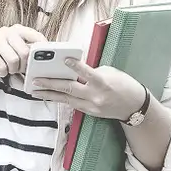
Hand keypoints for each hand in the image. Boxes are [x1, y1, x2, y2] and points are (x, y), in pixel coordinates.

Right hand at [0, 24, 46, 80]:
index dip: (42, 50)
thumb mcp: (18, 52)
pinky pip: (1, 66)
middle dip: (24, 65)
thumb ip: (30, 52)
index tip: (43, 60)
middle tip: (20, 68)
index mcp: (18, 29)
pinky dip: (2, 72)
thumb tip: (44, 59)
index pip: (36, 36)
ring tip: (8, 68)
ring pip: (13, 60)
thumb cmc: (4, 58)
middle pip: (24, 52)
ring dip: (12, 69)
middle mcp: (7, 31)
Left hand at [31, 59, 145, 121]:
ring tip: (35, 90)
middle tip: (36, 80)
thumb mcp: (111, 72)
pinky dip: (60, 98)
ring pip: (67, 99)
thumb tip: (75, 71)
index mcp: (103, 83)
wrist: (134, 106)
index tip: (64, 59)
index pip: (88, 73)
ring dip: (50, 94)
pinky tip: (49, 95)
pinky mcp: (90, 112)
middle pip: (70, 89)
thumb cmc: (124, 85)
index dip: (76, 66)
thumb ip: (92, 71)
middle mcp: (96, 96)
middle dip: (51, 84)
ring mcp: (92, 106)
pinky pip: (72, 104)